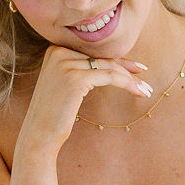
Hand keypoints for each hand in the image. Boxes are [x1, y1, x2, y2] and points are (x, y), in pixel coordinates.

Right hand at [15, 42, 150, 158]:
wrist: (39, 134)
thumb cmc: (55, 114)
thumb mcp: (64, 85)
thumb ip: (80, 70)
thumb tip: (110, 65)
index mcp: (55, 50)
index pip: (93, 53)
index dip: (116, 61)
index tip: (135, 68)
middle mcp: (58, 52)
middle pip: (101, 58)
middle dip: (126, 68)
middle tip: (144, 77)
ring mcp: (65, 64)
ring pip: (108, 67)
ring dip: (130, 78)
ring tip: (145, 89)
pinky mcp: (75, 78)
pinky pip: (109, 77)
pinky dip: (127, 83)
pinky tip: (138, 91)